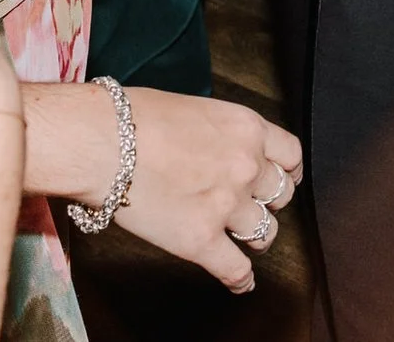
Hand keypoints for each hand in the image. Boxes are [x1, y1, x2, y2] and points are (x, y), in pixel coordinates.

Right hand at [115, 88, 302, 293]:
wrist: (103, 142)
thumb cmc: (135, 119)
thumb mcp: (196, 110)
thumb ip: (219, 134)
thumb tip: (216, 148)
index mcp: (247, 130)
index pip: (290, 155)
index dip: (287, 171)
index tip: (281, 179)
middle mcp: (246, 167)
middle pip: (280, 195)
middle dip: (269, 203)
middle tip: (254, 207)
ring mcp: (226, 205)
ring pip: (264, 233)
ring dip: (256, 238)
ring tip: (244, 240)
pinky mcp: (200, 240)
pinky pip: (235, 269)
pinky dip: (242, 280)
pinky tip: (242, 284)